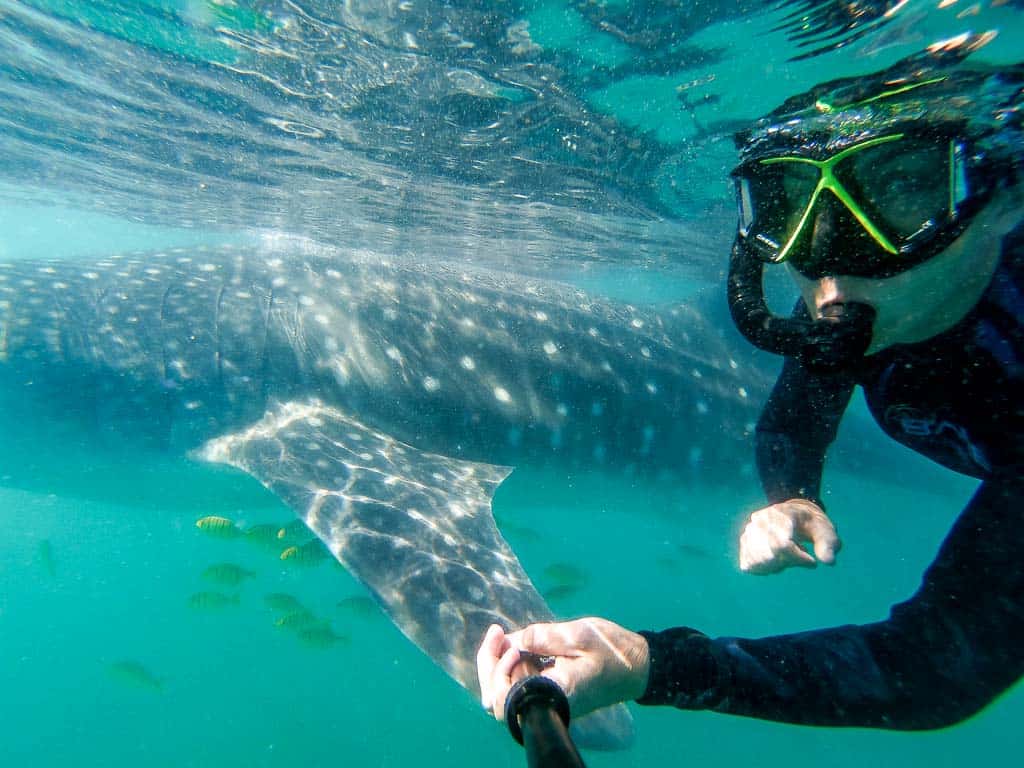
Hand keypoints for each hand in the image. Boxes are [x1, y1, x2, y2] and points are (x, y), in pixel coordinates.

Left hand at [476, 618, 649, 720]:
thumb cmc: (613, 651)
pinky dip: (511, 667)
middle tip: (496, 632)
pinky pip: (519, 689)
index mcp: (555, 693)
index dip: (495, 668)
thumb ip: (543, 637)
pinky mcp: (550, 696)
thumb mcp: (579, 634)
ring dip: (498, 665)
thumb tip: (510, 641)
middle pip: (497, 700)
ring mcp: (549, 703)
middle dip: (489, 663)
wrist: (637, 668)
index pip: (505, 697)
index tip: (503, 637)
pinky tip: (516, 645)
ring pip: (505, 695)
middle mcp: (548, 705)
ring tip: (502, 636)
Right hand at [739, 499, 840, 573]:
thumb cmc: (812, 526)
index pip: (781, 545)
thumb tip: (828, 562)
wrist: (795, 516)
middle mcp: (759, 520)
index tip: (812, 563)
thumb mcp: (826, 532)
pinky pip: (749, 564)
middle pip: (769, 556)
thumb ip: (828, 545)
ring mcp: (749, 530)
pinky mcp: (744, 542)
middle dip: (788, 563)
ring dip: (776, 566)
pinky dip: (764, 568)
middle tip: (800, 557)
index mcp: (781, 513)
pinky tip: (775, 560)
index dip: (798, 560)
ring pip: (757, 562)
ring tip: (787, 555)